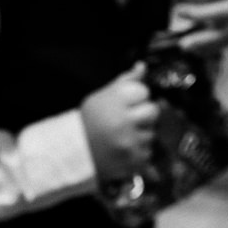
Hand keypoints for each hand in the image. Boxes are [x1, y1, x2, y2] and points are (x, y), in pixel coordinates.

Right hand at [80, 64, 160, 180]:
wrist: (73, 154)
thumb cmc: (89, 122)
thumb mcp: (101, 97)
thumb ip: (124, 81)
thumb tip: (142, 67)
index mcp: (115, 101)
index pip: (144, 91)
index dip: (137, 98)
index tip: (126, 105)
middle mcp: (123, 121)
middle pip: (153, 111)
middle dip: (144, 116)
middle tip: (128, 121)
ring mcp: (129, 143)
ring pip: (151, 133)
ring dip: (141, 135)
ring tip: (123, 137)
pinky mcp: (132, 160)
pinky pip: (148, 152)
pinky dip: (138, 152)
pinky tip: (124, 150)